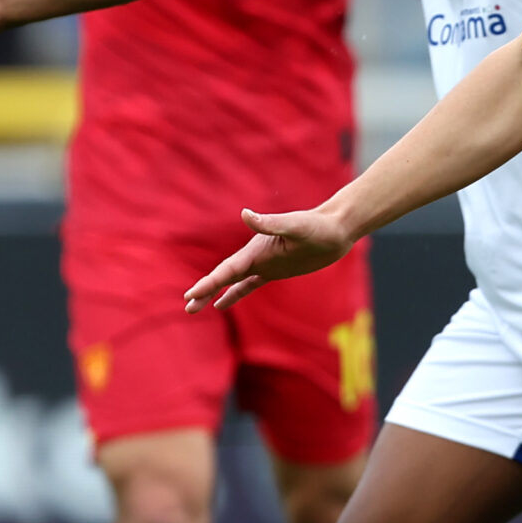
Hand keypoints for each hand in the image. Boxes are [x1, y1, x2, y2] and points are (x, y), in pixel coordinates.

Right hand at [185, 204, 355, 312]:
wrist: (334, 229)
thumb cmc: (318, 227)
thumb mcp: (296, 226)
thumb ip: (270, 223)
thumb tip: (245, 214)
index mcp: (256, 250)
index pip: (227, 270)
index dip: (209, 283)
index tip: (191, 295)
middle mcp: (255, 257)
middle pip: (224, 277)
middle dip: (205, 292)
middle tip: (187, 308)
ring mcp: (263, 264)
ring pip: (232, 282)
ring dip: (214, 294)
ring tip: (195, 307)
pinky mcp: (274, 270)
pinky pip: (249, 285)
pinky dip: (234, 294)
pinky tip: (222, 303)